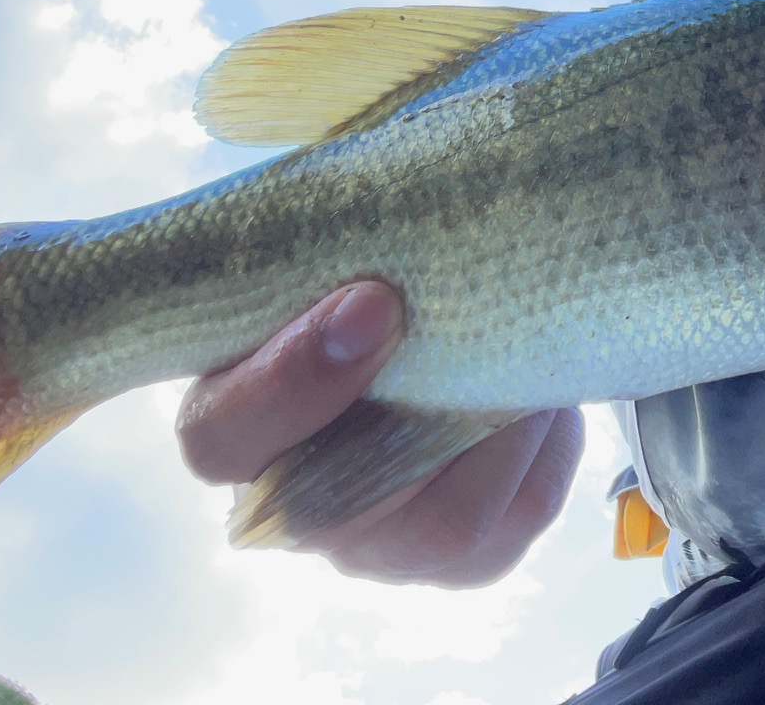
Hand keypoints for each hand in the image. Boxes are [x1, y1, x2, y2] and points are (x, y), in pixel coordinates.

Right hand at [175, 281, 583, 585]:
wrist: (458, 324)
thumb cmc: (381, 280)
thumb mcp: (340, 253)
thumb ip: (338, 248)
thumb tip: (381, 207)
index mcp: (233, 423)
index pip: (220, 438)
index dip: (291, 380)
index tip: (371, 301)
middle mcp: (294, 506)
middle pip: (332, 511)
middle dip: (418, 412)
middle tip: (481, 325)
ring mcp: (379, 545)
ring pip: (439, 527)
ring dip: (496, 431)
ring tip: (525, 360)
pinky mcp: (467, 557)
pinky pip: (514, 521)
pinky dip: (544, 453)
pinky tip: (543, 401)